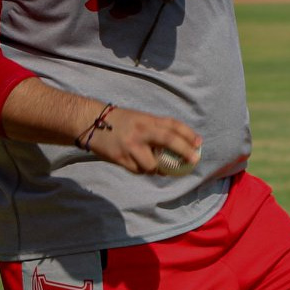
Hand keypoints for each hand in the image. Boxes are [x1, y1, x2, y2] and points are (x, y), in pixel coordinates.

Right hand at [86, 108, 203, 175]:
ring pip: (153, 164)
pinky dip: (141, 169)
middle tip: (194, 159)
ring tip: (152, 164)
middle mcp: (141, 131)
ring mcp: (131, 146)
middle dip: (184, 151)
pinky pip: (139, 170)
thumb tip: (178, 147)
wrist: (90, 123)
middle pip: (169, 140)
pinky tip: (135, 163)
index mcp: (147, 119)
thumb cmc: (119, 122)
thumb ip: (156, 130)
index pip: (172, 124)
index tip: (199, 143)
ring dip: (156, 168)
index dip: (188, 134)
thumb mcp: (139, 119)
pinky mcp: (121, 159)